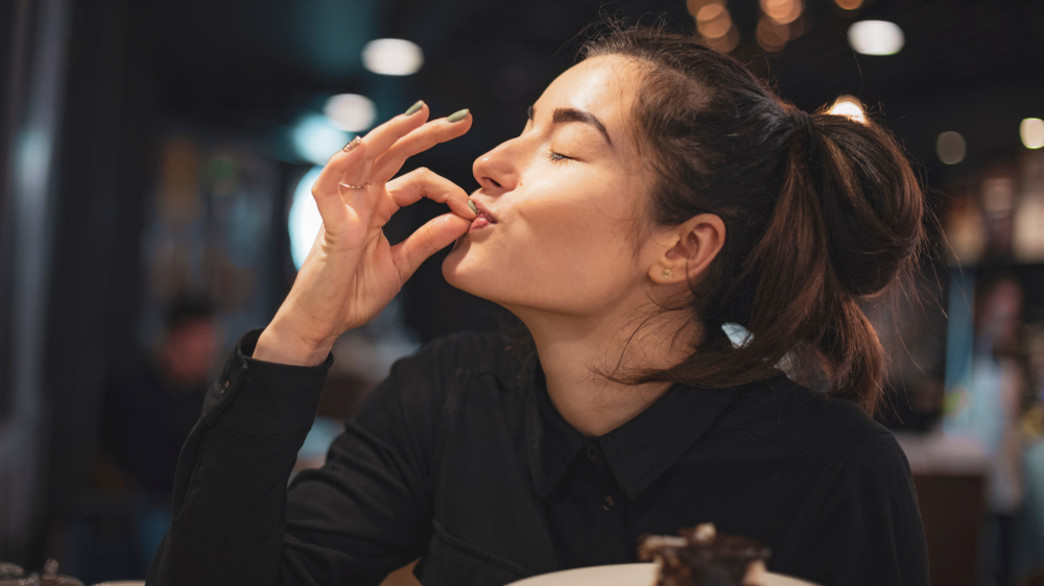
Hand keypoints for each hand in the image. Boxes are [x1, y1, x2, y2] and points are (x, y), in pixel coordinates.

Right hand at [254, 103, 475, 364]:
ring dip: (390, 133)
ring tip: (418, 115)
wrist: (324, 323)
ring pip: (365, 157)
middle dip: (427, 132)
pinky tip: (362, 145)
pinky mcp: (328, 224)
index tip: (473, 207)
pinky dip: (341, 164)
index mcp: (379, 206)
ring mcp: (343, 207)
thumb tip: (464, 218)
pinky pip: (328, 186)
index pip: (419, 181)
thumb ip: (429, 239)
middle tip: (463, 118)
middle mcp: (361, 199)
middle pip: (394, 154)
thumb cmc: (354, 294)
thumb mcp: (403, 264)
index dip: (449, 191)